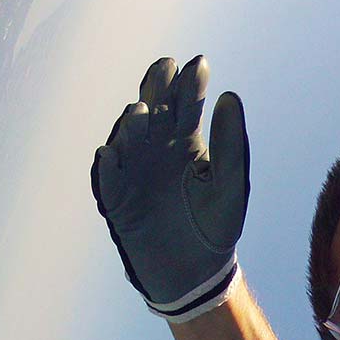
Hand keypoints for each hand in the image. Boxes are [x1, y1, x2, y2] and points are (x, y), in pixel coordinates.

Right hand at [91, 55, 249, 321]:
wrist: (196, 274)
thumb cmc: (216, 226)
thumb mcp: (230, 184)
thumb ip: (231, 144)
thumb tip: (230, 97)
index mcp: (185, 141)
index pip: (185, 103)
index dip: (189, 84)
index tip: (199, 65)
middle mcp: (156, 148)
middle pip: (152, 109)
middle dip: (155, 88)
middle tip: (164, 69)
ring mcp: (134, 171)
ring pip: (127, 139)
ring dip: (131, 125)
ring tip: (141, 111)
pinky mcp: (118, 199)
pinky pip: (108, 179)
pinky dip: (107, 168)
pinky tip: (110, 155)